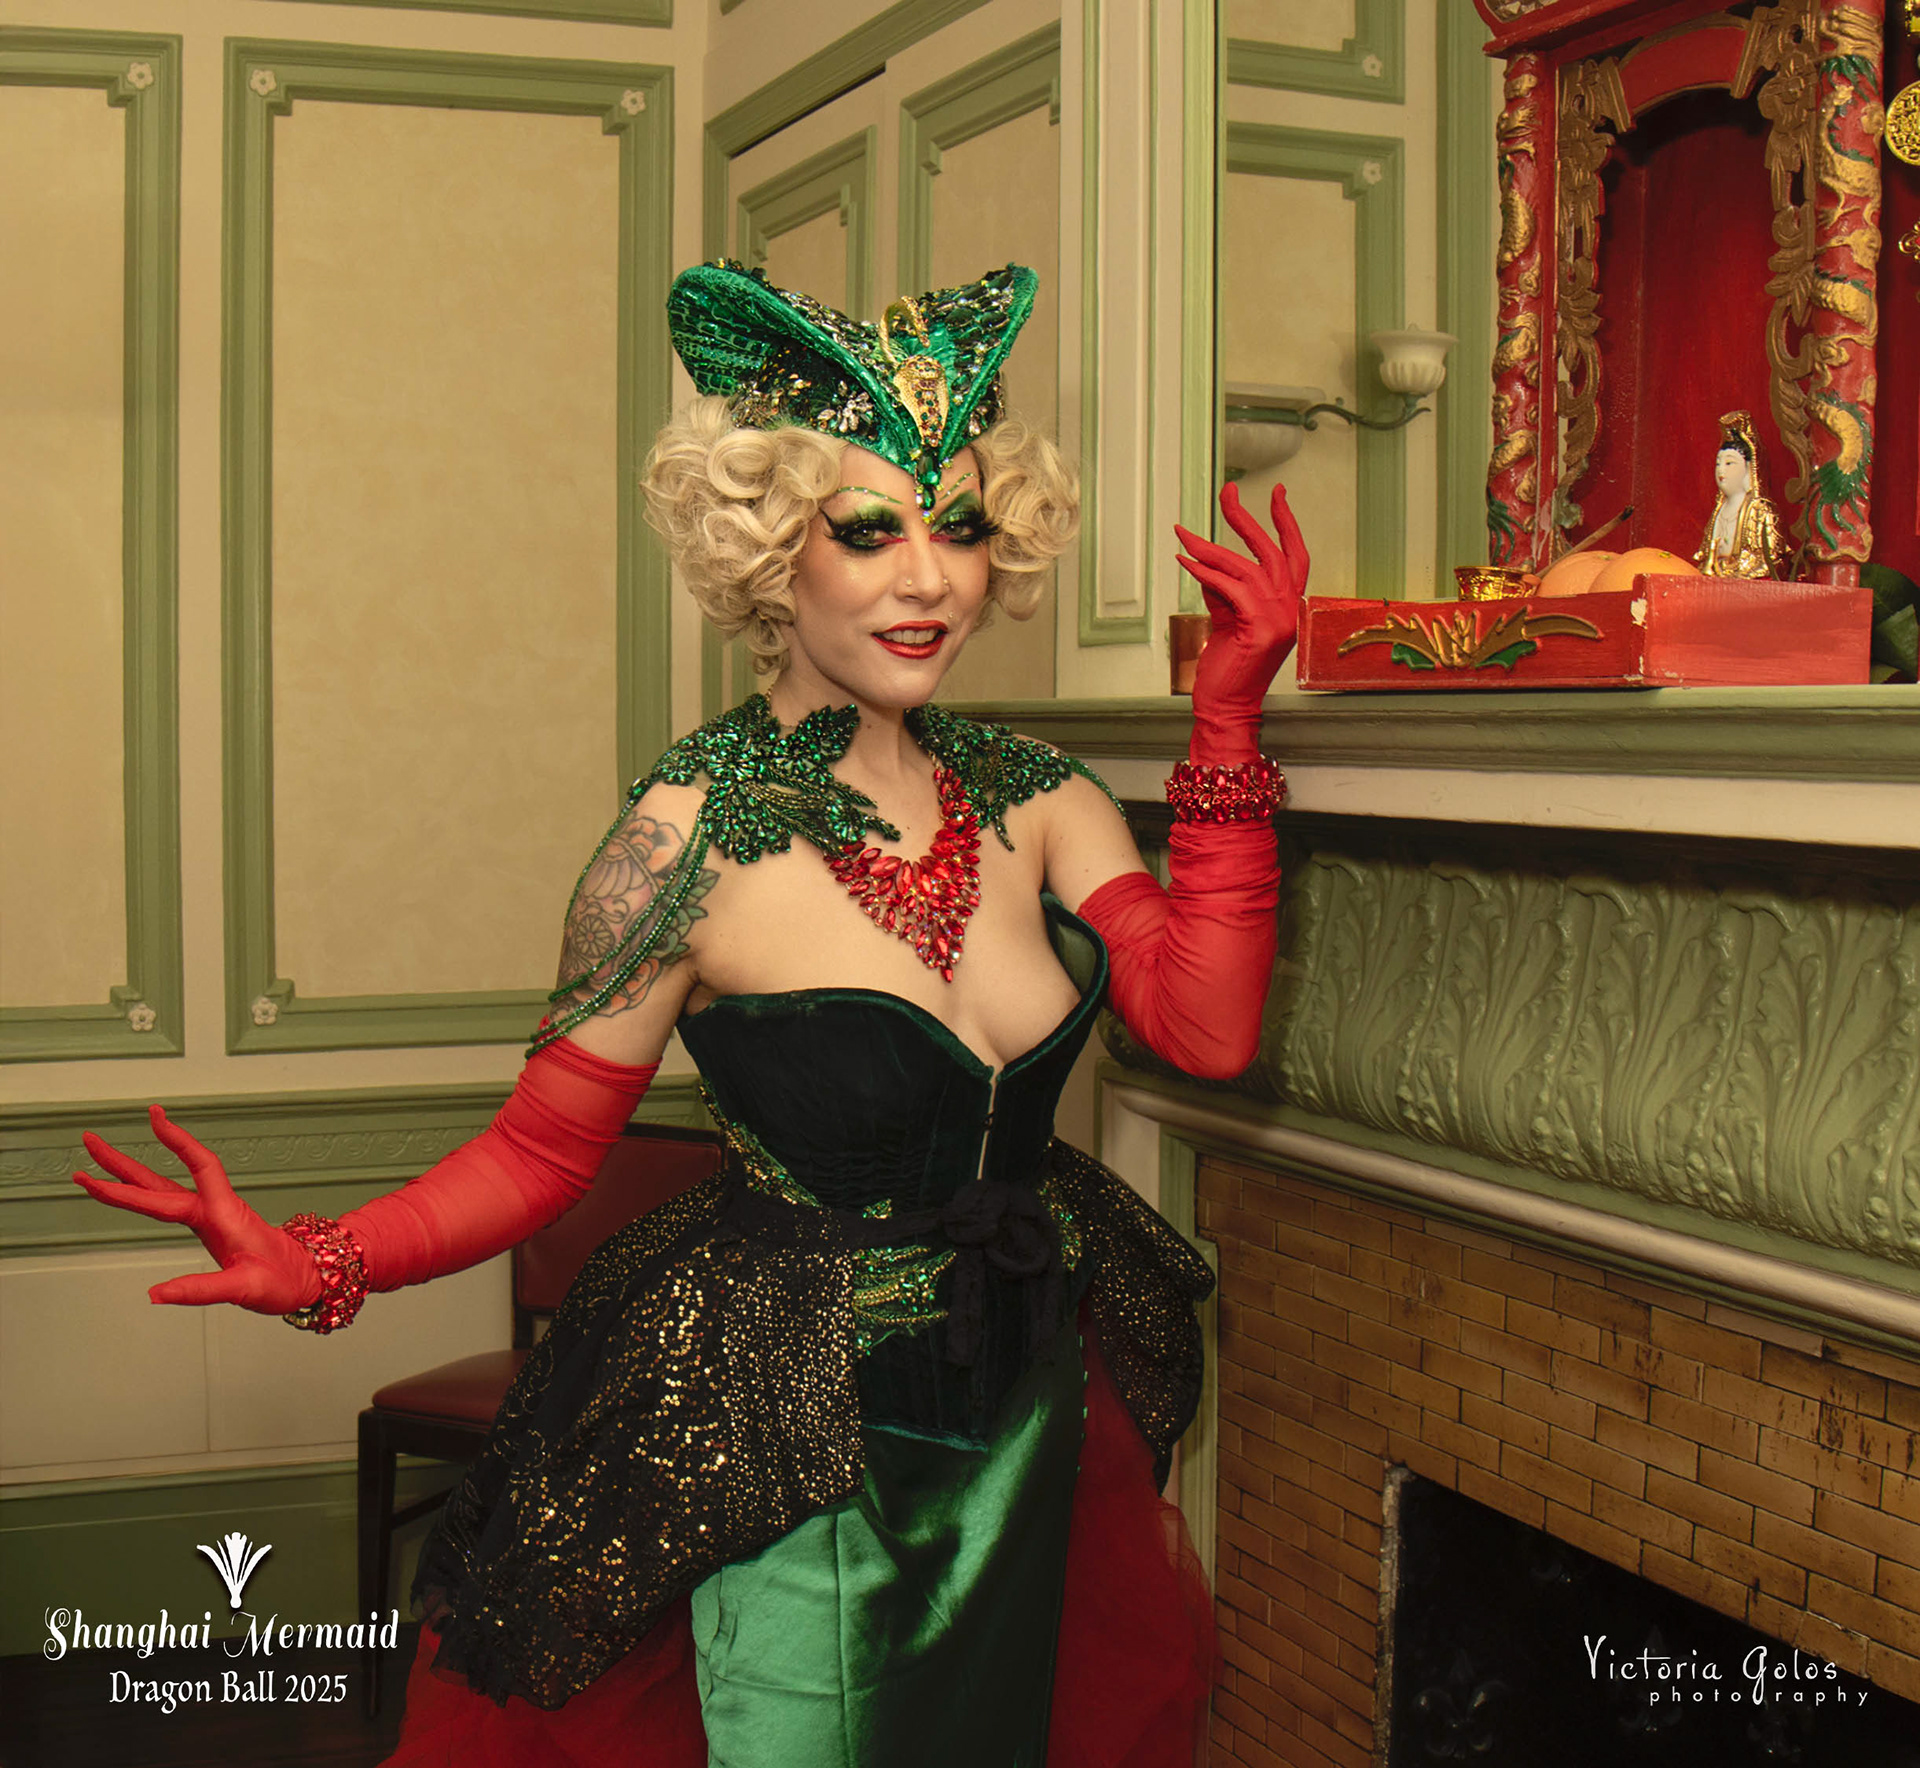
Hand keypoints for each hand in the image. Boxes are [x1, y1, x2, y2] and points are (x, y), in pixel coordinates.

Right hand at [73, 1106, 321, 1311]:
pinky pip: (168, 1202)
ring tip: (94, 1161)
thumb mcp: (245, 1289)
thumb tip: (154, 1294)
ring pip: (161, 1188)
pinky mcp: (207, 1224)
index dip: (179, 1141)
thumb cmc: (282, 1280)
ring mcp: (209, 1215)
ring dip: (127, 1175)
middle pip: (161, 1179)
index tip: (155, 1117)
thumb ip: (200, 1290)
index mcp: (225, 1214)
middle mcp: (214, 1208)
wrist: (305, 1278)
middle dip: (122, 1163)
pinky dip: (145, 1193)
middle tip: (89, 1141)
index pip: (200, 1167)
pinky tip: (131, 1187)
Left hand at [1173, 481, 1308, 760]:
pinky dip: (1205, 572)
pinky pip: (1230, 589)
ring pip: (1244, 568)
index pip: (1295, 554)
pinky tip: (1185, 562)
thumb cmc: (1227, 666)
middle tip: (1228, 491)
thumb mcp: (1229, 618)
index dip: (1287, 522)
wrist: (1227, 706)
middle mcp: (1291, 609)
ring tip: (1183, 534)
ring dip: (1209, 548)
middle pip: (1272, 551)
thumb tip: (1206, 558)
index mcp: (1291, 605)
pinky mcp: (1259, 630)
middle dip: (1247, 518)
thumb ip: (1225, 588)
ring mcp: (1279, 619)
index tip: (1278, 492)